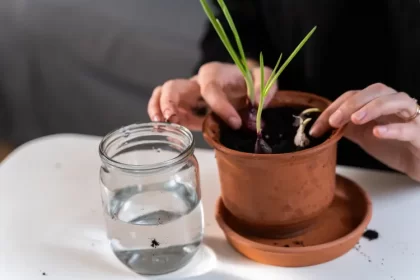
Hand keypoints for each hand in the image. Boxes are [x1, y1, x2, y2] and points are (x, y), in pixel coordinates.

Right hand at [147, 61, 276, 130]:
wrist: (242, 81)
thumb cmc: (249, 79)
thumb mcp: (263, 76)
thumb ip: (264, 86)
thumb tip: (256, 103)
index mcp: (214, 73)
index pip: (210, 88)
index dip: (220, 106)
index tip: (235, 123)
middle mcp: (196, 82)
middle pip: (173, 86)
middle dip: (170, 102)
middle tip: (174, 119)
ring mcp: (188, 95)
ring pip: (162, 95)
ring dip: (159, 109)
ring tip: (162, 125)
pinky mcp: (185, 108)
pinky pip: (166, 109)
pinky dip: (162, 118)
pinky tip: (166, 131)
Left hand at [310, 83, 419, 181]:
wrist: (419, 164)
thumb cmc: (394, 146)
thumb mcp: (363, 136)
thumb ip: (345, 128)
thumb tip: (322, 126)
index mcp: (379, 102)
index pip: (354, 95)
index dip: (334, 108)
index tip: (317, 127)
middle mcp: (396, 104)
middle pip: (375, 91)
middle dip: (352, 103)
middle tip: (334, 121)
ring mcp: (412, 116)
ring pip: (395, 101)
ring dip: (373, 108)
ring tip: (355, 120)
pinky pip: (409, 127)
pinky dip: (393, 128)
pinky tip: (377, 132)